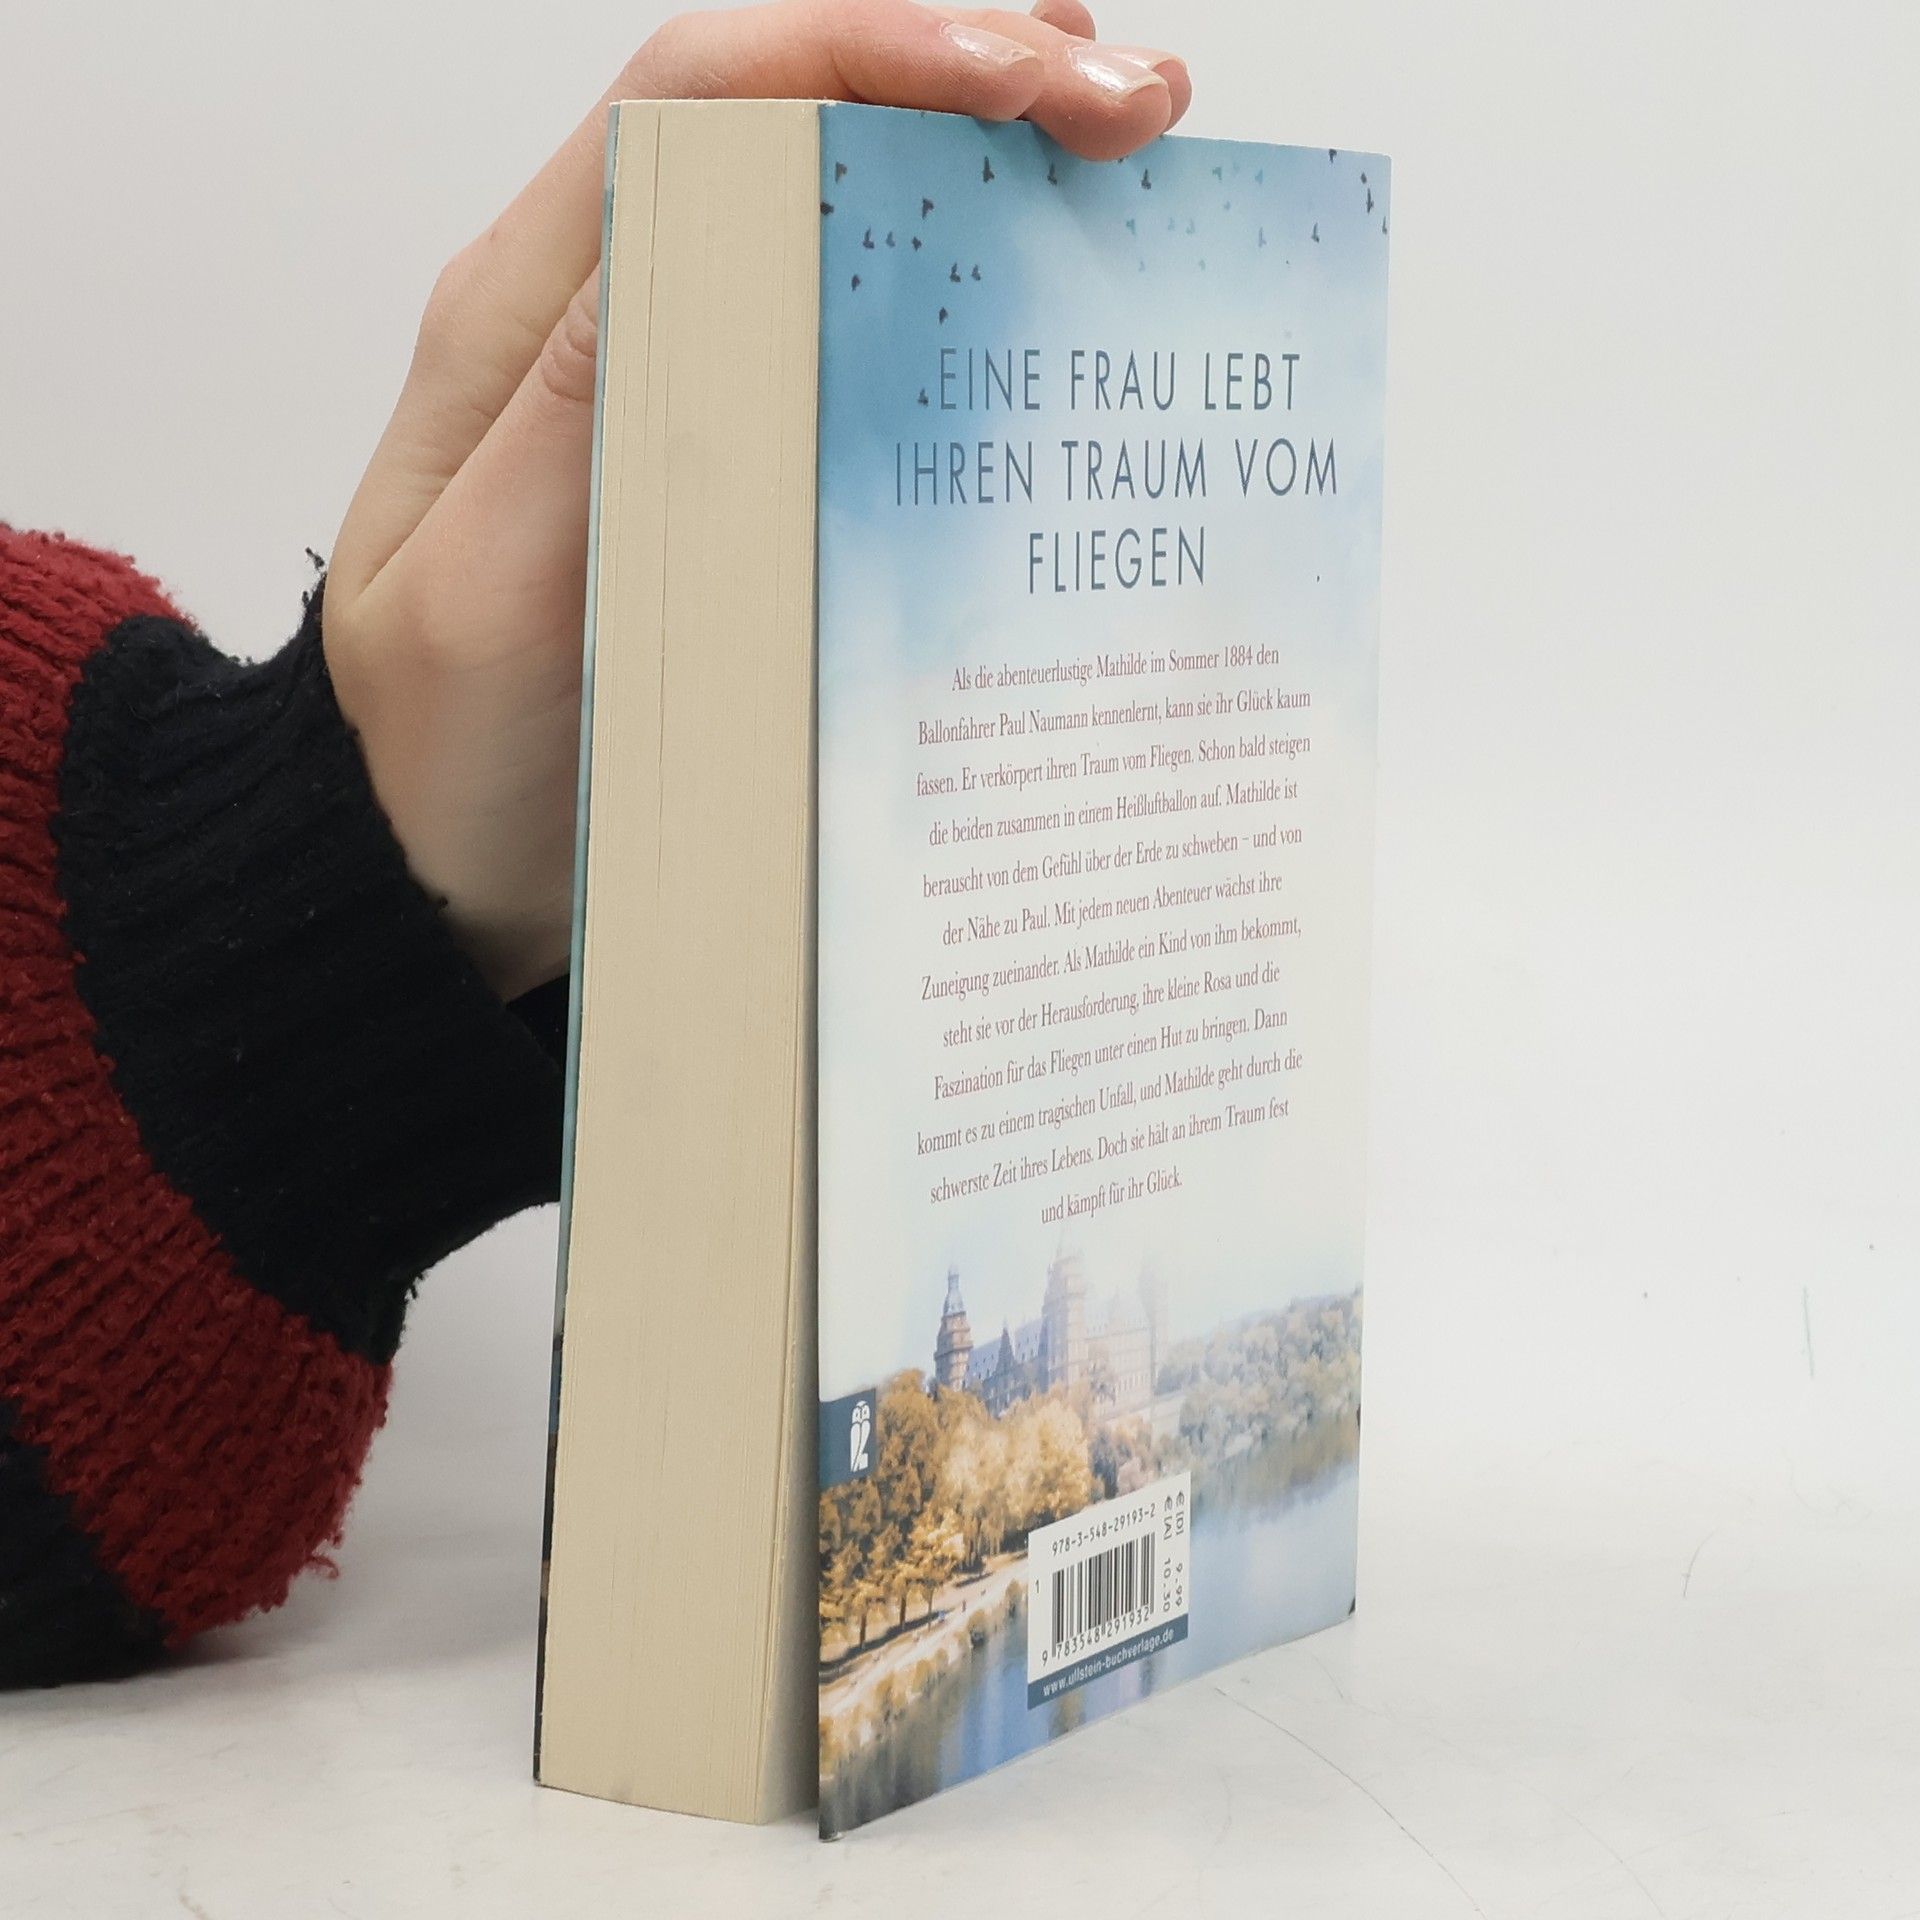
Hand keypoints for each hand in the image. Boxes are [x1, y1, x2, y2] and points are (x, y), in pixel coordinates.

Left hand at [323, 0, 1190, 1001]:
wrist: (431, 862)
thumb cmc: (438, 753)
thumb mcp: (480, 601)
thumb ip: (571, 420)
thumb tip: (700, 234)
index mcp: (528, 314)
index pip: (703, 98)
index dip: (871, 54)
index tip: (1028, 81)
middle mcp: (604, 317)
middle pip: (788, 119)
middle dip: (965, 79)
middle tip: (1130, 103)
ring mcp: (673, 384)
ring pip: (832, 212)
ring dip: (979, 165)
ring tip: (1127, 154)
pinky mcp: (727, 466)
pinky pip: (846, 335)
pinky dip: (956, 288)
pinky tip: (1051, 294)